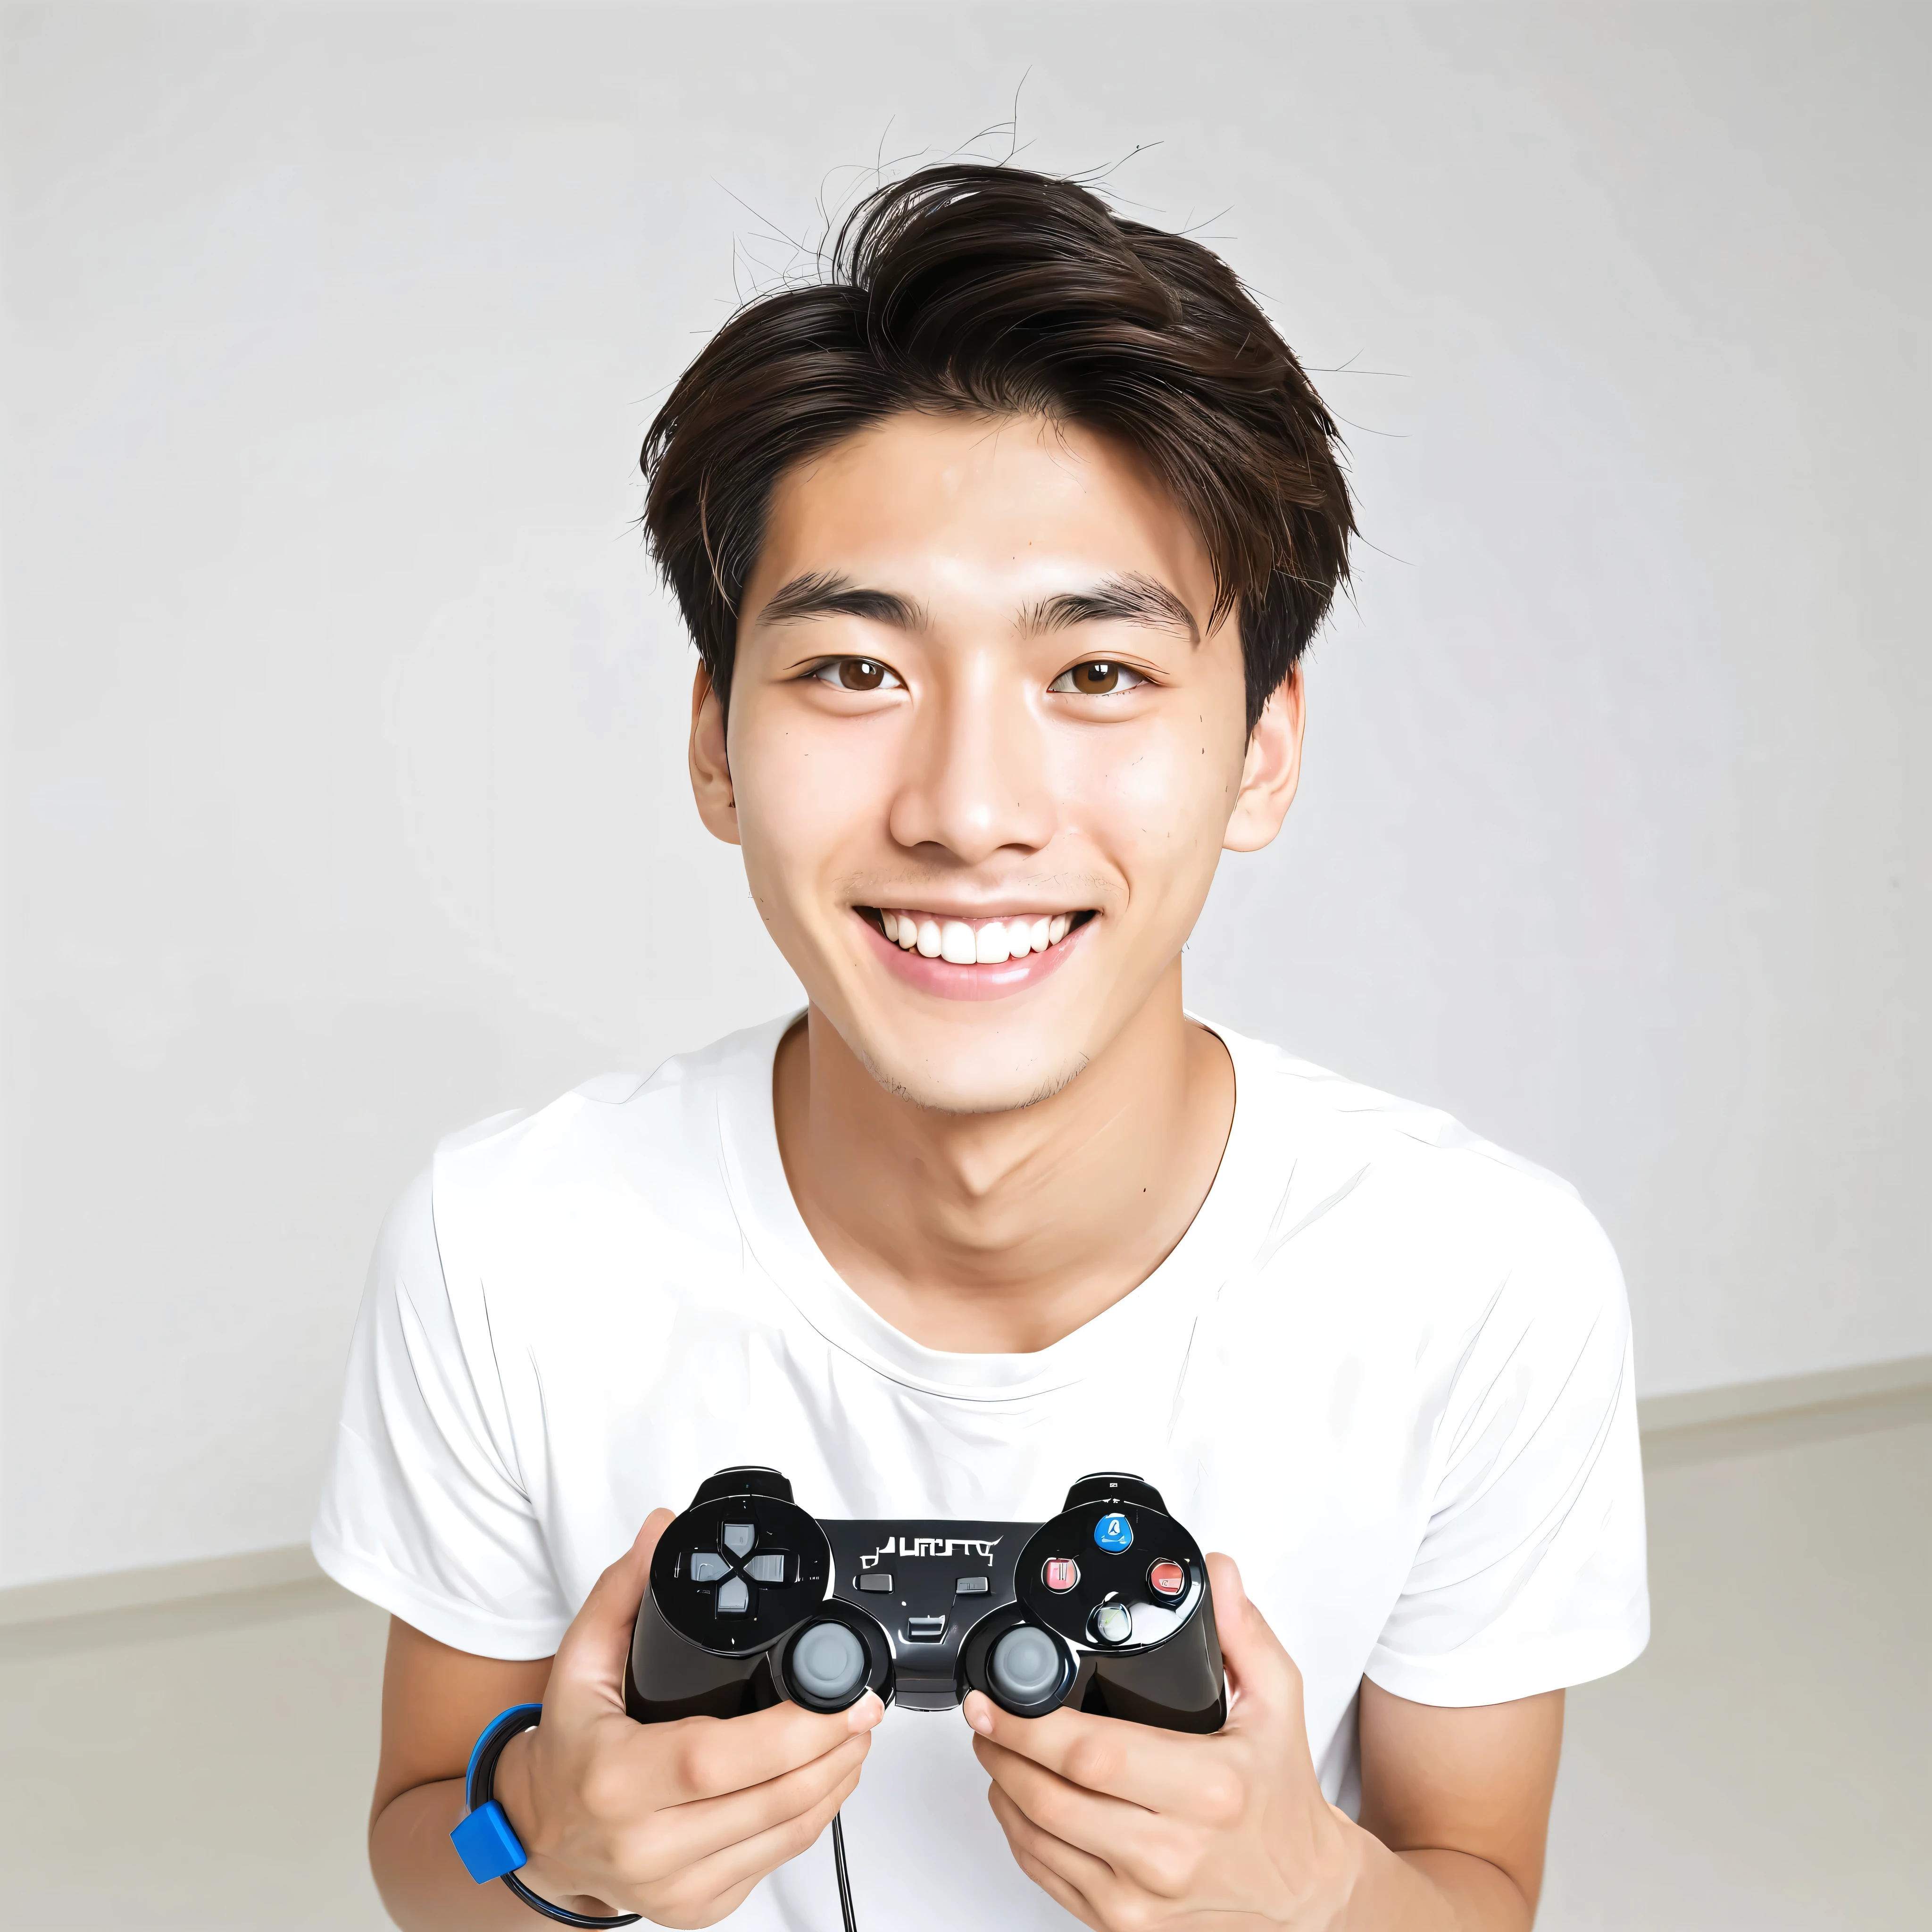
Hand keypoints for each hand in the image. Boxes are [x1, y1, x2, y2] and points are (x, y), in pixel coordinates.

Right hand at [495, 1510, 882, 1927]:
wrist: (542, 1839)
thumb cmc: (566, 1750)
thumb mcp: (577, 1663)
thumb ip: (621, 1591)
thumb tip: (661, 1529)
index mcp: (616, 1780)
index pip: (719, 1759)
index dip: (795, 1733)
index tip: (844, 1700)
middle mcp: (645, 1845)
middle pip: (769, 1802)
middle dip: (834, 1753)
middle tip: (865, 1712)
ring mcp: (674, 1888)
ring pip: (783, 1837)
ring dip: (834, 1784)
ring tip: (854, 1738)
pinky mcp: (697, 1910)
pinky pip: (773, 1863)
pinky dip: (809, 1820)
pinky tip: (822, 1780)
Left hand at [965, 1553, 1366, 1930]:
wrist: (1301, 1896)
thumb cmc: (1282, 1801)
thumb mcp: (1279, 1703)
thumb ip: (1242, 1632)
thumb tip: (1217, 1573)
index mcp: (1206, 1790)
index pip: (1092, 1755)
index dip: (1029, 1725)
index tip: (996, 1699)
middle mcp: (1169, 1853)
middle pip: (1050, 1798)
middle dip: (1002, 1750)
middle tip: (986, 1716)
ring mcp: (1141, 1899)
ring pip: (1036, 1839)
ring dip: (1001, 1788)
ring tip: (996, 1748)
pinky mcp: (1122, 1926)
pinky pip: (1046, 1876)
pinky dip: (1019, 1834)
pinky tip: (1018, 1799)